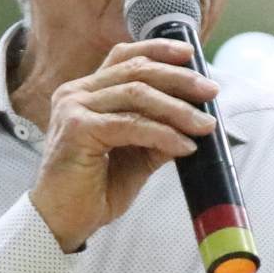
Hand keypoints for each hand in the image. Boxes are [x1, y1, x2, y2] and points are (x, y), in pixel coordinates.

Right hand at [26, 39, 218, 253]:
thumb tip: (196, 119)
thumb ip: (158, 134)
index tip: (190, 53)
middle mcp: (76, 93)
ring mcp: (74, 108)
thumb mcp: (136, 156)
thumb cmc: (93, 190)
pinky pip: (131, 125)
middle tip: (210, 91)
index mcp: (85, 92)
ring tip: (205, 125)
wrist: (63, 223)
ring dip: (177, 109)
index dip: (158, 50)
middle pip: (136, 72)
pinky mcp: (78, 130)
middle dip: (179, 79)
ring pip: (137, 95)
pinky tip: (184, 146)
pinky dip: (163, 134)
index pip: (123, 57)